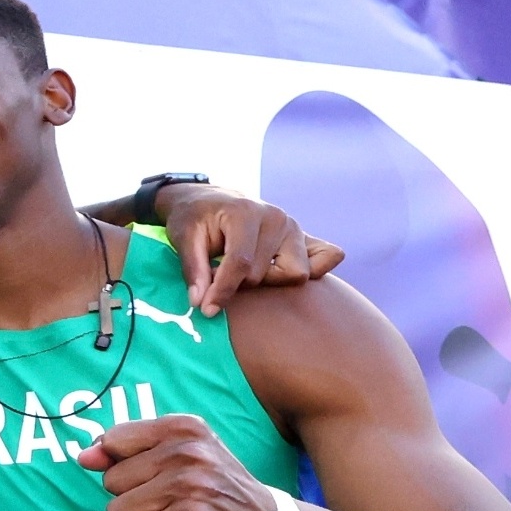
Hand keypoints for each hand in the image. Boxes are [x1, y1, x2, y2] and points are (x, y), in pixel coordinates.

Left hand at [75, 409, 289, 510]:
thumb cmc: (215, 483)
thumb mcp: (181, 451)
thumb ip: (128, 448)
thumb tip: (83, 457)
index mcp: (182, 427)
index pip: (113, 441)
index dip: (120, 464)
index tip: (148, 473)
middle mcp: (187, 452)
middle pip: (111, 481)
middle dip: (132, 496)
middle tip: (170, 498)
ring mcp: (191, 488)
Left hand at [159, 187, 340, 313]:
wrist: (211, 200)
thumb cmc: (196, 218)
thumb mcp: (184, 237)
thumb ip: (193, 269)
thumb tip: (200, 302)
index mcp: (246, 212)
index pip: (241, 263)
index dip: (223, 291)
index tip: (208, 309)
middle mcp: (277, 218)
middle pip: (266, 274)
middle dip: (240, 284)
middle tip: (220, 277)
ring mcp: (295, 227)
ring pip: (296, 274)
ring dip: (270, 281)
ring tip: (246, 273)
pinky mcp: (307, 237)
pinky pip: (326, 259)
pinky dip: (313, 270)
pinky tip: (282, 272)